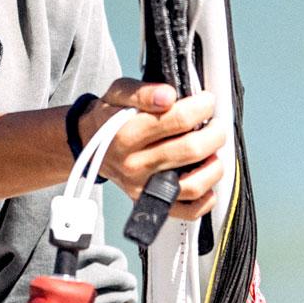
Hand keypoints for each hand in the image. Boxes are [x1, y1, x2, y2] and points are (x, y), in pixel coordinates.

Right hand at [79, 79, 229, 220]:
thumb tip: (168, 96)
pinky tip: (205, 178)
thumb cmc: (109, 118)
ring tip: (213, 150)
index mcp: (126, 133)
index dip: (202, 107)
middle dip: (214, 133)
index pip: (178, 119)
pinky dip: (206, 199)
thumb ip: (144, 91)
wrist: (88, 145)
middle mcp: (134, 164)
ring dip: (214, 165)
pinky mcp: (149, 202)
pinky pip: (187, 211)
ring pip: (193, 184)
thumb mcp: (119, 93)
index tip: (207, 101)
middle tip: (214, 124)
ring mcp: (143, 186)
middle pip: (191, 150)